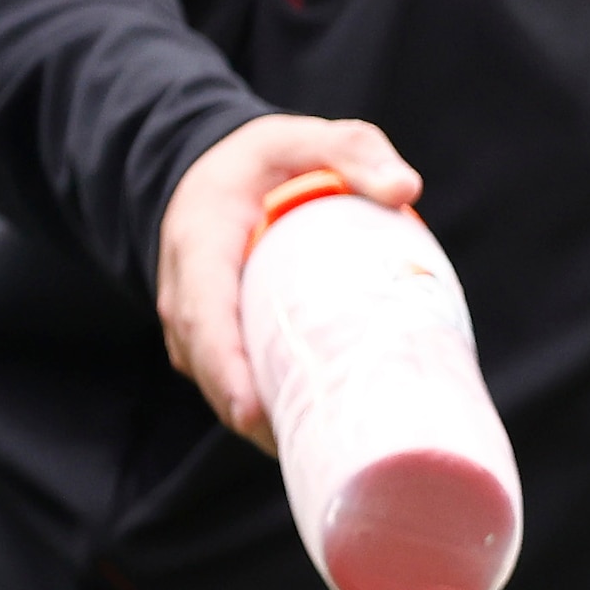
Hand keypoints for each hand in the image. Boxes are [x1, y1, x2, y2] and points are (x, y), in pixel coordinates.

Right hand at [158, 112, 423, 446]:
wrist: (213, 169)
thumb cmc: (266, 160)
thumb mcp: (301, 139)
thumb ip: (351, 151)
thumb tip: (406, 188)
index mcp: (199, 243)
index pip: (202, 315)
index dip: (225, 369)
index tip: (255, 412)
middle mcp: (183, 290)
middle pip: (207, 366)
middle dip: (248, 414)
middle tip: (309, 450)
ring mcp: (190, 321)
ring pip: (214, 381)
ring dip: (256, 420)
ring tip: (317, 450)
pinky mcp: (207, 338)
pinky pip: (223, 379)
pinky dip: (257, 408)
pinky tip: (304, 432)